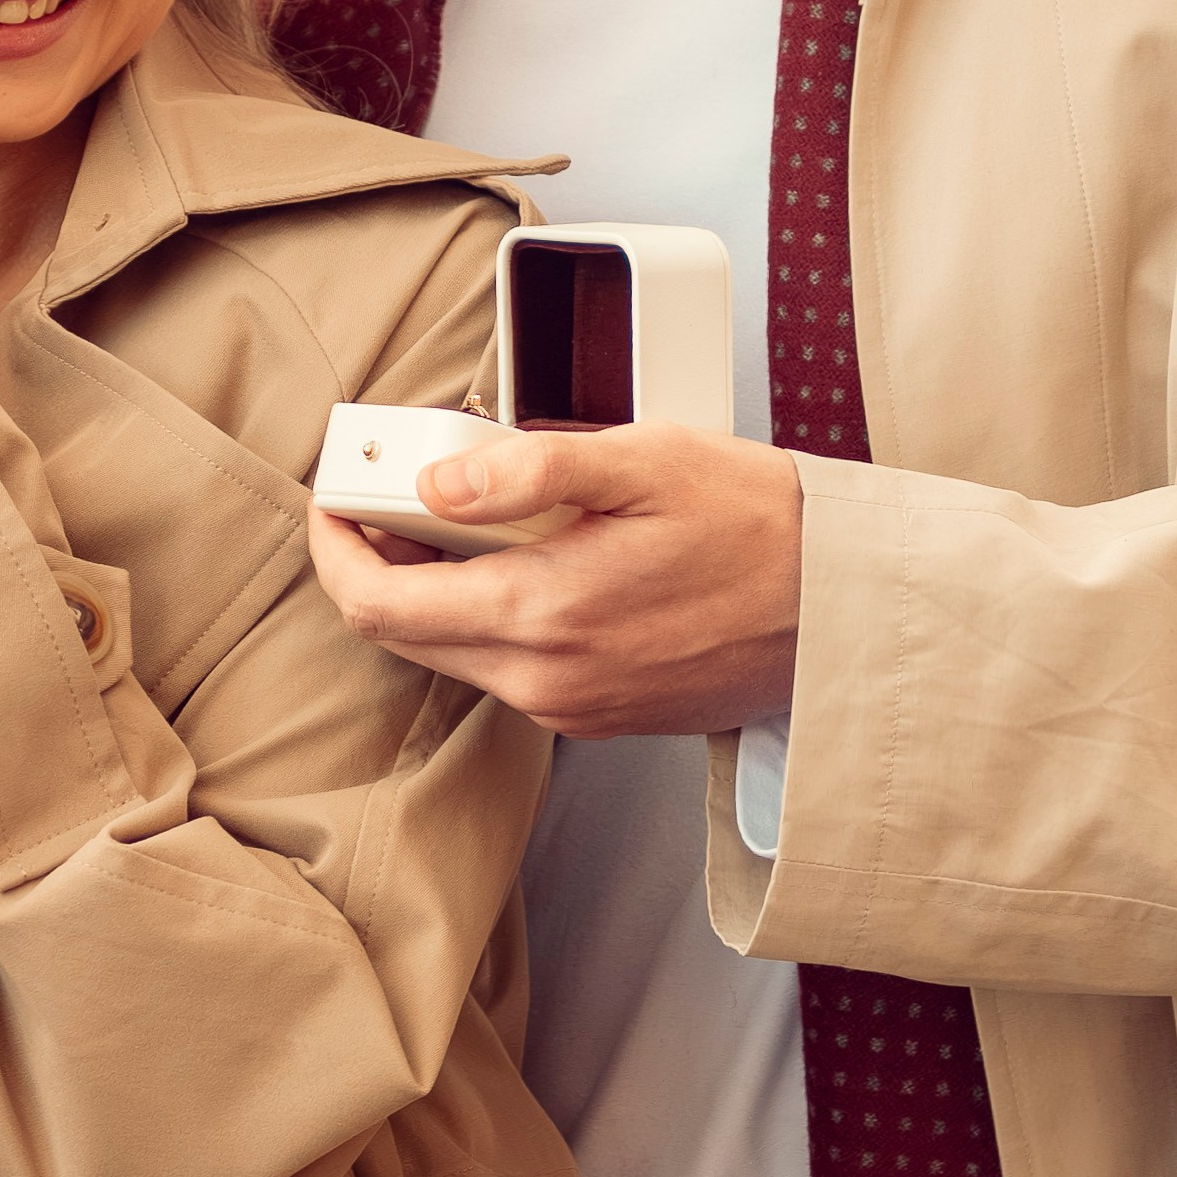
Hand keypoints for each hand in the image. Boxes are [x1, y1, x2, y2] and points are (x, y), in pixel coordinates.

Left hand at [306, 423, 801, 736]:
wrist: (843, 608)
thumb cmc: (758, 524)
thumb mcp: (644, 461)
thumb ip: (528, 469)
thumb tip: (436, 484)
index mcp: (540, 615)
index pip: (376, 605)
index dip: (334, 548)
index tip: (333, 497)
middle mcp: (544, 681)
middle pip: (404, 634)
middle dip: (379, 560)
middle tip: (394, 490)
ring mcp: (572, 708)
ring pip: (456, 651)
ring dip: (438, 586)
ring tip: (470, 511)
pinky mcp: (600, 715)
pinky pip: (511, 668)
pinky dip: (493, 612)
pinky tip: (532, 556)